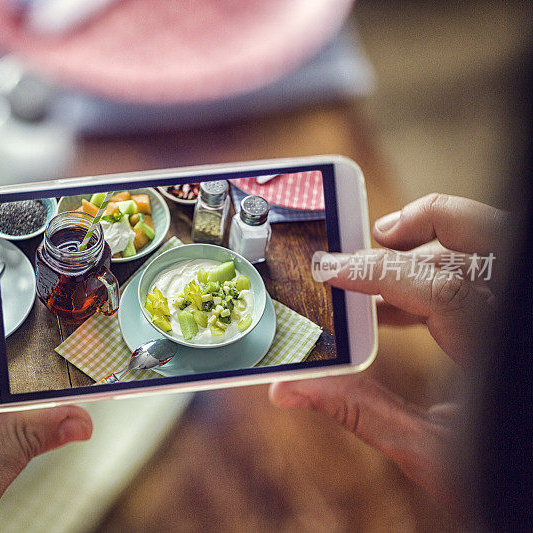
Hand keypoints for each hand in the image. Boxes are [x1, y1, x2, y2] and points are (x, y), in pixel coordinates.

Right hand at [270, 193, 506, 506]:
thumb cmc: (498, 479)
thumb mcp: (430, 452)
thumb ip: (362, 412)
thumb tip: (293, 390)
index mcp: (490, 347)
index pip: (438, 285)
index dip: (378, 270)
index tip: (332, 270)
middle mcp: (507, 318)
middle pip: (481, 238)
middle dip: (423, 223)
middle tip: (373, 237)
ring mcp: (511, 317)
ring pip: (484, 248)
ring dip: (429, 246)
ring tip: (376, 269)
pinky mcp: (505, 326)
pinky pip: (477, 280)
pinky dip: (436, 279)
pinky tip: (395, 310)